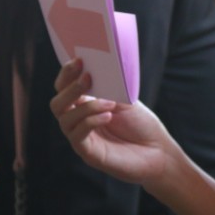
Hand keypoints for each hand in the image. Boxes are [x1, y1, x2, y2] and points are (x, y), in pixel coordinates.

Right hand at [50, 59, 178, 185]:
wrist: (158, 151)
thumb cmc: (141, 124)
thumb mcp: (124, 99)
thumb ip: (107, 87)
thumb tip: (93, 70)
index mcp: (84, 104)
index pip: (64, 88)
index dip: (67, 74)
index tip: (79, 60)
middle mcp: (78, 121)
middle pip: (57, 104)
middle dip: (70, 88)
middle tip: (87, 77)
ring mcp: (81, 138)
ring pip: (65, 119)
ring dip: (87, 106)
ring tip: (109, 103)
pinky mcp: (88, 154)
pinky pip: (77, 135)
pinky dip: (91, 121)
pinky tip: (108, 116)